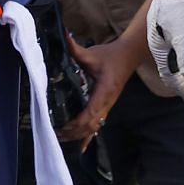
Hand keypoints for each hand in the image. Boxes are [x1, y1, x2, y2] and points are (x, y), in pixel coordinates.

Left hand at [58, 32, 141, 148]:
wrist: (128, 57)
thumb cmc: (110, 55)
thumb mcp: (93, 53)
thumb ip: (76, 49)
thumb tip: (63, 37)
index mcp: (104, 92)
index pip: (90, 113)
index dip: (77, 122)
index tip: (62, 125)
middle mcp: (106, 103)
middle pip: (90, 125)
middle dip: (74, 132)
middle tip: (55, 133)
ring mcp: (107, 106)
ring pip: (93, 128)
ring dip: (78, 135)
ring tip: (61, 138)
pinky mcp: (105, 106)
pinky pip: (97, 125)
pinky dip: (88, 136)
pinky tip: (81, 147)